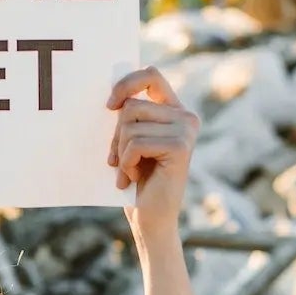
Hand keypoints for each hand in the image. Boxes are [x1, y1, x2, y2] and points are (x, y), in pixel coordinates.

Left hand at [105, 67, 197, 238]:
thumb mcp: (130, 140)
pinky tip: (134, 178)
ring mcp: (186, 130)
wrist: (151, 219)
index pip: (151, 75)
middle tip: (118, 160)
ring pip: (130, 125)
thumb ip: (128, 116)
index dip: (126, 83)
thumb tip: (111, 95)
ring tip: (129, 171)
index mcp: (175, 111)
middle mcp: (186, 117)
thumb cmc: (137, 180)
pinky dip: (126, 163)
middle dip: (116, 135)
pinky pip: (135, 143)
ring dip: (120, 152)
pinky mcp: (180, 147)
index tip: (109, 105)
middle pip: (131, 105)